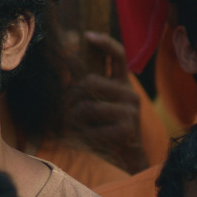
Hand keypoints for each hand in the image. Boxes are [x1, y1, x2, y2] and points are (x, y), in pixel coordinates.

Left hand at [66, 31, 145, 171]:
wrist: (127, 160)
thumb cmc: (105, 131)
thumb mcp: (94, 106)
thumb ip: (85, 88)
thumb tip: (67, 60)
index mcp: (121, 84)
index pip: (117, 55)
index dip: (104, 42)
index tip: (87, 35)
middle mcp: (129, 93)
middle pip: (90, 82)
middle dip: (71, 98)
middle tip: (65, 114)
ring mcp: (131, 110)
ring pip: (87, 106)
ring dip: (74, 120)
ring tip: (75, 130)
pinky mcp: (128, 127)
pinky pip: (93, 128)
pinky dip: (83, 137)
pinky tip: (87, 141)